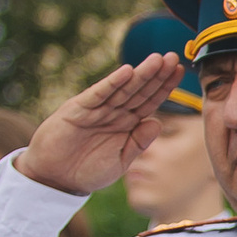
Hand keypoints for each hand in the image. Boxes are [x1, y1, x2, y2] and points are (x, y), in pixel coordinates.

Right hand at [16, 53, 186, 195]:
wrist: (55, 179)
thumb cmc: (88, 170)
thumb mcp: (120, 160)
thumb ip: (138, 142)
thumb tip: (157, 123)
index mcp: (127, 123)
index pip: (150, 101)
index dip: (165, 86)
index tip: (181, 71)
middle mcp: (114, 112)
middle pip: (140, 90)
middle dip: (157, 74)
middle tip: (174, 57)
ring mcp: (96, 109)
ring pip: (123, 89)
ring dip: (140, 74)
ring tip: (157, 59)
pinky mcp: (78, 110)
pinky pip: (98, 94)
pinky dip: (112, 83)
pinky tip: (126, 72)